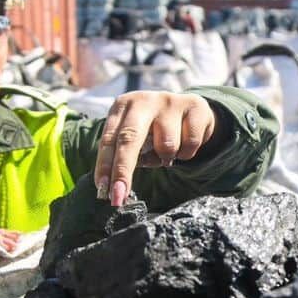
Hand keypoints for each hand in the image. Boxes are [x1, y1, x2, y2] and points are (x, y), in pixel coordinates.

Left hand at [94, 91, 216, 206]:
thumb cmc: (155, 128)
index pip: (109, 139)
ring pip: (166, 146)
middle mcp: (143, 101)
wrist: (192, 109)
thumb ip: (124, 155)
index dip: (105, 166)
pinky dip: (186, 153)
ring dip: (166, 158)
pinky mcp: (194, 106)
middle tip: (119, 196)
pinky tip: (184, 142)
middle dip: (123, 170)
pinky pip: (189, 144)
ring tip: (168, 152)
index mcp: (123, 106)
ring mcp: (169, 101)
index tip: (102, 190)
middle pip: (129, 138)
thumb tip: (114, 190)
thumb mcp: (136, 135)